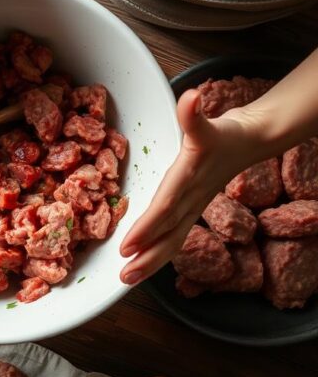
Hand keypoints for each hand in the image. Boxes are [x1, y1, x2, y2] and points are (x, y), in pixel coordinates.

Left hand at [118, 89, 267, 283]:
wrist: (252, 141)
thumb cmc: (226, 133)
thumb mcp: (208, 123)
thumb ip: (194, 113)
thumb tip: (191, 97)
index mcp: (188, 181)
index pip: (164, 208)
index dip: (147, 227)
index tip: (127, 245)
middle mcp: (190, 199)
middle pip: (167, 234)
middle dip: (147, 257)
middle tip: (124, 277)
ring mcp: (192, 208)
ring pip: (171, 240)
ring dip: (150, 261)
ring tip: (127, 279)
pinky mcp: (191, 210)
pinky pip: (172, 235)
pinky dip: (156, 250)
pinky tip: (140, 264)